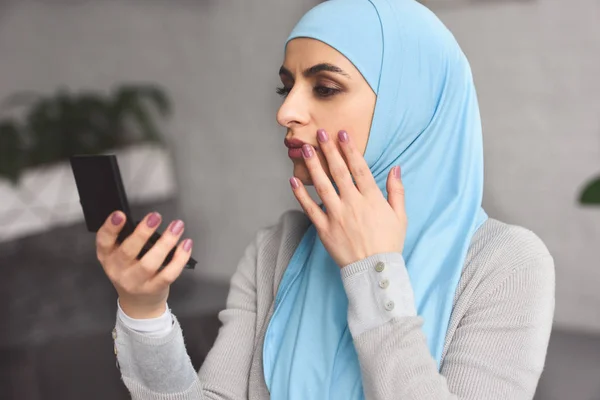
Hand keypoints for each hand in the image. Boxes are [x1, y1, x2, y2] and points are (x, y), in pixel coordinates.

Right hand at [95, 211, 192, 318]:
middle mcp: (118, 270)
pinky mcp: (154, 289)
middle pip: (128, 251)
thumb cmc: (132, 272)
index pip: (104, 241)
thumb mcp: (121, 256)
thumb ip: (128, 239)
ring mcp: (136, 282)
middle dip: (142, 233)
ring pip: (150, 263)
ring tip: (176, 227)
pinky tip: (186, 244)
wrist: (138, 303)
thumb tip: (147, 219)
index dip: (111, 228)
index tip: (120, 214)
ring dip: (166, 242)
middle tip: (155, 217)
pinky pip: (168, 274)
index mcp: (108, 257)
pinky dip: (179, 258)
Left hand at [290, 129, 406, 267]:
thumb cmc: (389, 243)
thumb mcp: (400, 216)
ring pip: (322, 185)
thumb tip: (396, 168)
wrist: (375, 271)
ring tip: (306, 149)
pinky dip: (300, 194)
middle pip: (338, 172)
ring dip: (314, 166)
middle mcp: (352, 204)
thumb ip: (396, 190)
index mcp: (371, 199)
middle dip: (329, 150)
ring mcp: (337, 216)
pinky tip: (292, 180)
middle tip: (320, 133)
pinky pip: (310, 208)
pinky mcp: (324, 229)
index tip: (342, 134)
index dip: (350, 149)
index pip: (359, 168)